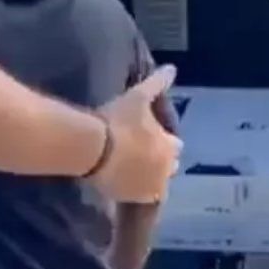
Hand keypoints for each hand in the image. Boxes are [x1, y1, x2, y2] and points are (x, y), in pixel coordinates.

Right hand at [91, 66, 182, 202]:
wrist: (93, 148)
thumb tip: (172, 68)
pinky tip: (122, 183)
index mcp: (169, 146)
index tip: (153, 136)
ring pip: (155, 186)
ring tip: (132, 170)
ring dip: (149, 179)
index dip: (165, 140)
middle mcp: (164, 170)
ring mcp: (147, 188)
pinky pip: (137, 198)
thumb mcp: (138, 96)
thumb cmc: (118, 120)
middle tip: (142, 153)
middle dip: (161, 161)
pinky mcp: (129, 200)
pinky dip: (134, 191)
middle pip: (169, 167)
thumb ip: (157, 82)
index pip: (176, 145)